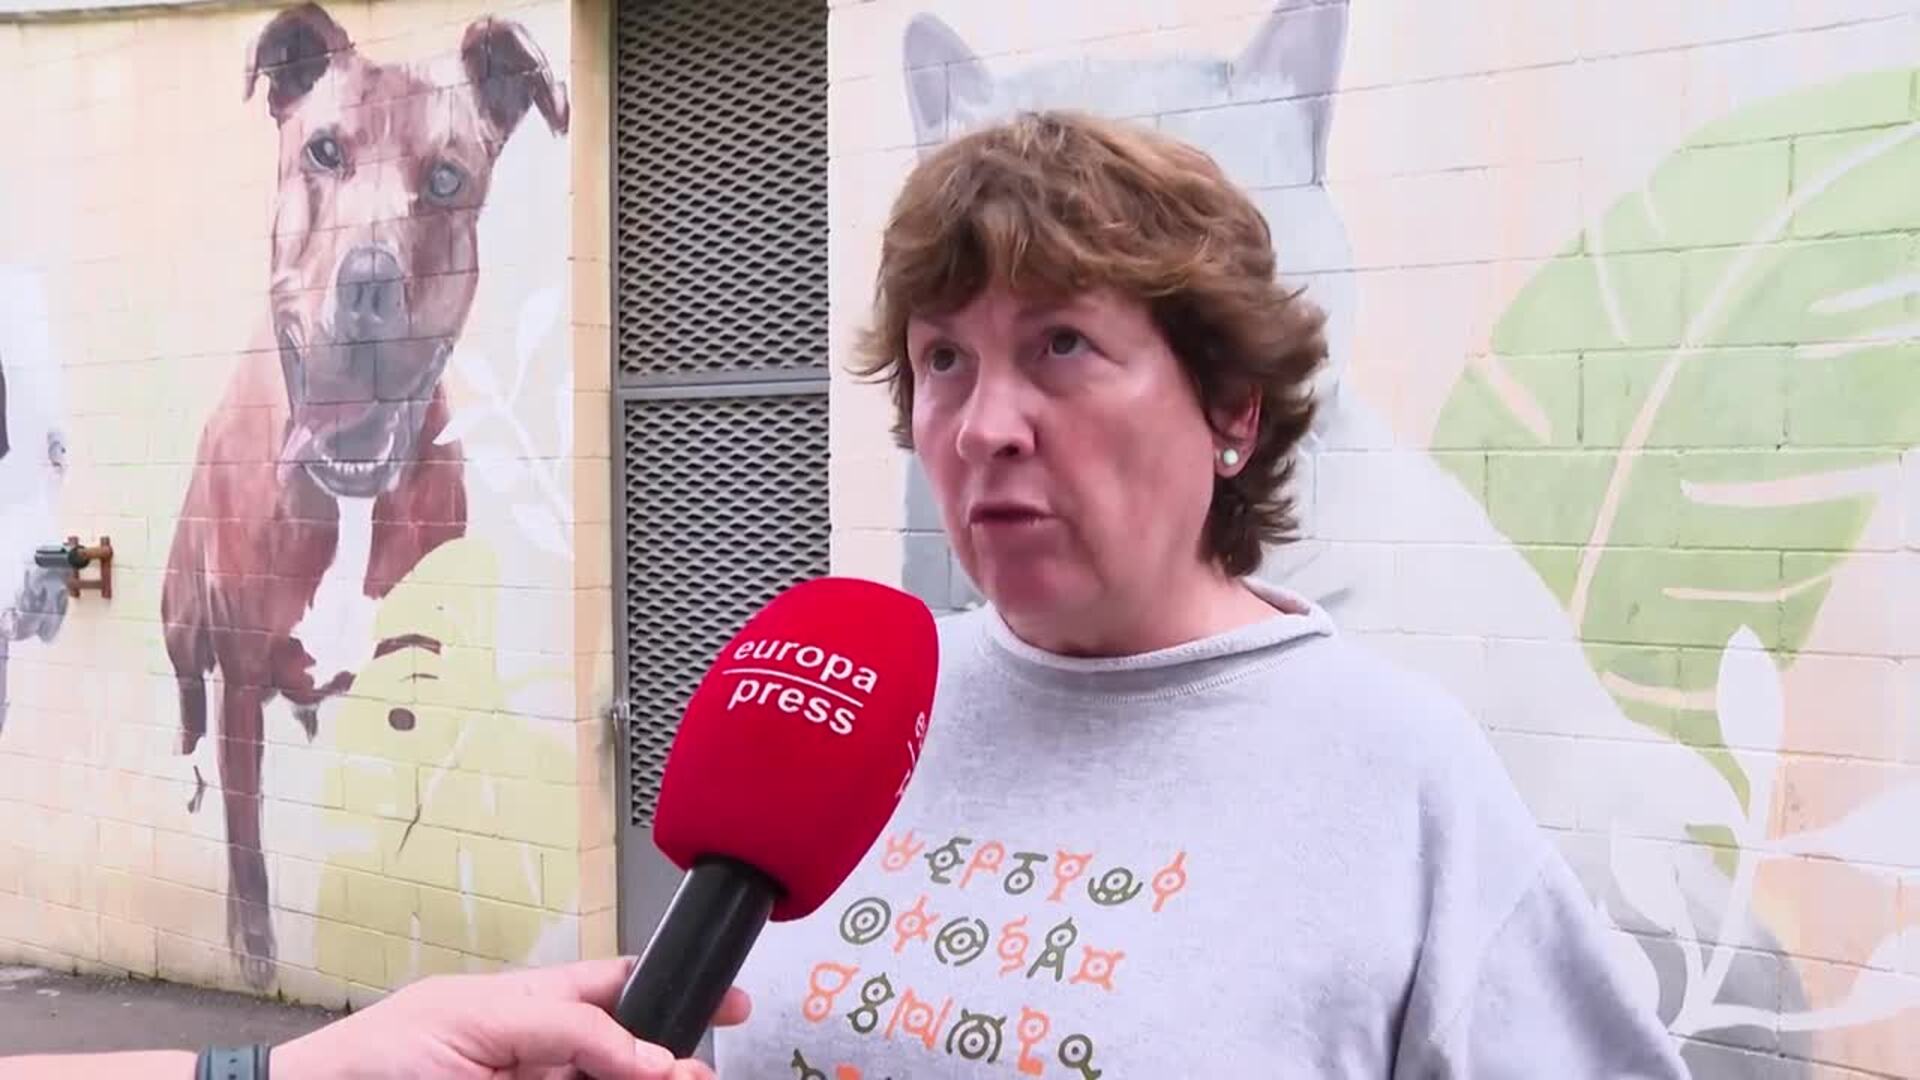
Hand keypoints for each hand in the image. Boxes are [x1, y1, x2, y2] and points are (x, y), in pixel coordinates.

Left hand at [269, 955, 749, 1079]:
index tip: (726, 1002)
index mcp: (524, 1008)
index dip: (670, 992)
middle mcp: (533, 1055)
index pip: (614, 990)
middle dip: (669, 1061)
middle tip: (701, 1074)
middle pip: (623, 1054)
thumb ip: (565, 1029)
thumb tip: (645, 1055)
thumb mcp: (475, 1023)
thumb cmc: (368, 1063)